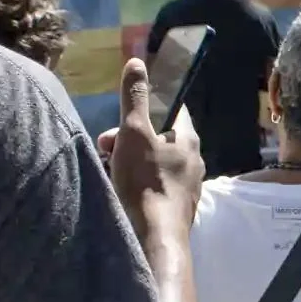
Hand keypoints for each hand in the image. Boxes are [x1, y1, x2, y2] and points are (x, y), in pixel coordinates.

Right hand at [96, 59, 203, 236]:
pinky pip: (156, 183)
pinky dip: (138, 180)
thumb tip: (137, 63)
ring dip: (130, 159)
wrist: (155, 239)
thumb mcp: (134, 133)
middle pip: (159, 136)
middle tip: (106, 146)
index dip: (146, 104)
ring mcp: (188, 185)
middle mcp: (194, 160)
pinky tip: (122, 190)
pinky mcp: (178, 206)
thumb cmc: (145, 182)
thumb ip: (135, 98)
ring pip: (155, 160)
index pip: (172, 107)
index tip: (124, 113)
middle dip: (129, 136)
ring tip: (110, 169)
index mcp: (188, 139)